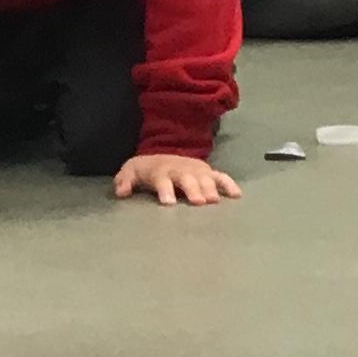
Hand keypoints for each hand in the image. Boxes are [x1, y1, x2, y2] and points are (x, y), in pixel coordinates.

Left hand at [113, 153, 240, 207]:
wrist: (163, 154)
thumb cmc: (147, 169)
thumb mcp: (131, 171)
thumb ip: (124, 181)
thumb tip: (120, 192)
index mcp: (161, 171)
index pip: (162, 180)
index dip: (165, 190)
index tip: (168, 202)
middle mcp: (180, 170)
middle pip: (187, 179)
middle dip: (192, 189)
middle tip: (198, 202)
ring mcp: (196, 170)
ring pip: (205, 178)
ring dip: (210, 188)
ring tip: (214, 201)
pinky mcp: (208, 172)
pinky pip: (221, 177)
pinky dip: (229, 184)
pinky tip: (236, 195)